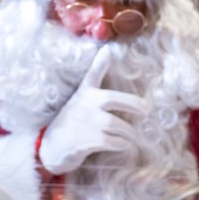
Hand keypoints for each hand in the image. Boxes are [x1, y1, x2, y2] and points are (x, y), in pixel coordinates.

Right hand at [39, 47, 147, 173]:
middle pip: (112, 100)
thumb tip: (107, 50)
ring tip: (134, 136)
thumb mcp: (80, 100)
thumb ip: (95, 79)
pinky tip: (124, 145)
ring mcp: (84, 123)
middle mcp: (84, 105)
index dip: (99, 63)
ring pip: (116, 125)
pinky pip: (111, 141)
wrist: (51, 148)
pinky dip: (121, 144)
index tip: (108, 50)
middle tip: (147, 110)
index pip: (92, 75)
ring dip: (129, 133)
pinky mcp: (85, 141)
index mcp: (84, 94)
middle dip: (134, 104)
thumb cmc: (71, 123)